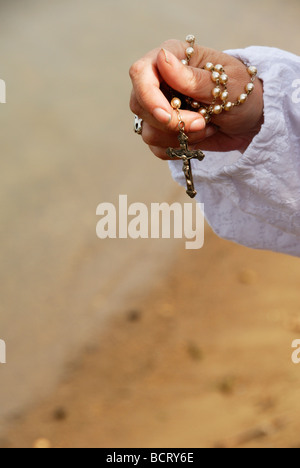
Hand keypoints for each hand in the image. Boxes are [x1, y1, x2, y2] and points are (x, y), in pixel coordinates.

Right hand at [129, 40, 263, 158]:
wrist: (253, 117)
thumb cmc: (242, 92)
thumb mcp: (225, 83)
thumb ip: (192, 78)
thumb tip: (161, 59)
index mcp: (173, 58)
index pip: (140, 73)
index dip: (149, 97)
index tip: (167, 116)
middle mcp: (160, 81)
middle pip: (140, 105)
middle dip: (171, 122)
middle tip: (202, 122)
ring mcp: (159, 108)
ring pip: (148, 131)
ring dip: (179, 136)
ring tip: (206, 127)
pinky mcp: (164, 132)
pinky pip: (156, 148)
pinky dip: (179, 148)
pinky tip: (199, 139)